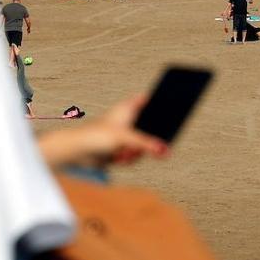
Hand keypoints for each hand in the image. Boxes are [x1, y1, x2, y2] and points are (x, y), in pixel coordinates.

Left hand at [38, 94, 168, 166]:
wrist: (77, 153)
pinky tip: (115, 158)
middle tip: (151, 145)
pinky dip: (126, 159)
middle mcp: (130, 120)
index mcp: (130, 107)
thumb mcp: (125, 138)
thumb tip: (165, 150)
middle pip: (152, 127)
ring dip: (133, 153)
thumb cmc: (96, 136)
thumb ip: (147, 144)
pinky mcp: (122, 149)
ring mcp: (127, 135)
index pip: (152, 100)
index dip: (165, 101)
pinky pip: (135, 156)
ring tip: (120, 153)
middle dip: (147, 142)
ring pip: (144, 146)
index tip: (181, 102)